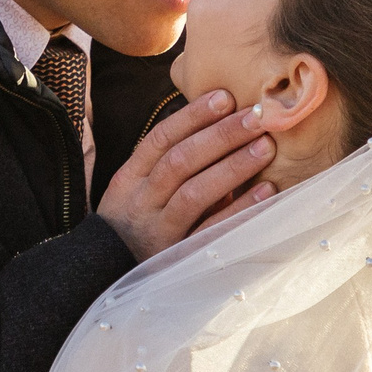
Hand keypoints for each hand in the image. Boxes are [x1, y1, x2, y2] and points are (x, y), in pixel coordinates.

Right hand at [97, 90, 277, 260]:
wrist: (106, 274)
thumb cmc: (137, 223)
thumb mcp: (139, 190)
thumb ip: (171, 164)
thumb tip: (220, 124)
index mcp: (129, 178)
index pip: (160, 139)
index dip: (193, 117)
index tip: (225, 97)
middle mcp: (141, 201)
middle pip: (180, 161)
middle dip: (221, 136)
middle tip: (257, 117)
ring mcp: (158, 230)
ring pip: (194, 192)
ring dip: (233, 166)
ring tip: (265, 146)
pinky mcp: (178, 255)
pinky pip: (211, 229)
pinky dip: (239, 208)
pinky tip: (265, 191)